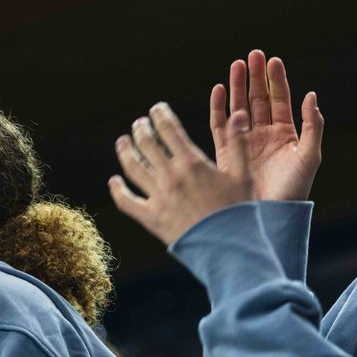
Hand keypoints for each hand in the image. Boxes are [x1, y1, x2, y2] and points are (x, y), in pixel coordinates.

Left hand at [109, 102, 253, 244]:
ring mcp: (158, 197)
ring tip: (122, 142)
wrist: (228, 247)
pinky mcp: (150, 217)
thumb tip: (237, 115)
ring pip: (133, 167)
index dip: (160, 115)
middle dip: (141, 129)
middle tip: (139, 124)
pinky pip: (126, 201)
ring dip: (125, 151)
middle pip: (146, 144)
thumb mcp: (243, 175)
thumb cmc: (238, 211)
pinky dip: (117, 189)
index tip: (156, 109)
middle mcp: (170, 176)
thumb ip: (237, 144)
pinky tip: (113, 181)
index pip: (169, 129)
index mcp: (192, 162)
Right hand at [211, 50, 322, 200]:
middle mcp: (263, 135)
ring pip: (239, 108)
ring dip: (237, 87)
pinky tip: (219, 91)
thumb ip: (313, 125)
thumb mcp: (310, 156)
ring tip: (235, 66)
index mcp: (285, 134)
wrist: (270, 215)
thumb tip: (311, 96)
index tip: (272, 60)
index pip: (279, 100)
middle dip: (255, 77)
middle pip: (258, 99)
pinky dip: (219, 108)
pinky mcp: (227, 153)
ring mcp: (244, 143)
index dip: (276, 80)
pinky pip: (220, 126)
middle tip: (252, 55)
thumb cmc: (294, 190)